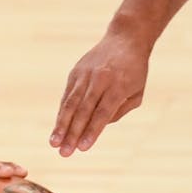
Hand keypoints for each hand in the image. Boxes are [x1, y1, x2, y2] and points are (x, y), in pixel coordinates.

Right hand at [50, 32, 150, 156]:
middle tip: (64, 153)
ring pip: (71, 103)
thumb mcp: (137, 93)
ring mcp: (85, 74)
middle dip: (73, 133)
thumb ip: (119, 111)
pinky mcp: (76, 72)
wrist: (125, 39)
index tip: (83, 148)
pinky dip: (62, 112)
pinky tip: (57, 127)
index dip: (92, 131)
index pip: (103, 113)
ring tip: (54, 143)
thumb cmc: (135, 70)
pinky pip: (68, 95)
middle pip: (84, 110)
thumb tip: (98, 126)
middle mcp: (100, 79)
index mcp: (118, 86)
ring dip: (61, 125)